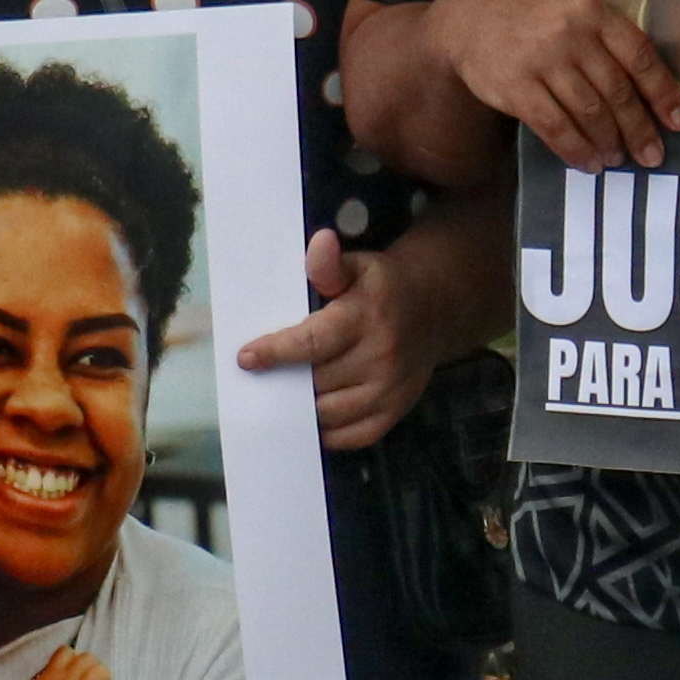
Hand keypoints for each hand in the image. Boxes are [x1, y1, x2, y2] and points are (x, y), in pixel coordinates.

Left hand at [237, 230, 442, 449]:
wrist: (433, 307)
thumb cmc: (381, 287)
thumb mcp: (357, 266)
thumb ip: (329, 265)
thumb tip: (319, 243)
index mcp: (366, 316)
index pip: (313, 342)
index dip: (276, 352)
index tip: (246, 358)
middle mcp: (381, 355)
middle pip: (317, 381)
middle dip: (285, 382)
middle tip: (262, 378)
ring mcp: (391, 388)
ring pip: (331, 413)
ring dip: (303, 409)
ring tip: (283, 396)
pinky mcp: (396, 410)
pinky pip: (354, 435)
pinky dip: (329, 432)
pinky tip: (311, 417)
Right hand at [434, 0, 679, 169]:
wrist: (469, 16)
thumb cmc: (533, 15)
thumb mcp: (573, 8)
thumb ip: (607, 39)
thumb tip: (651, 92)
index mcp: (592, 11)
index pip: (640, 56)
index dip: (663, 93)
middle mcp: (570, 34)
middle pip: (617, 92)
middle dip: (639, 129)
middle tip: (652, 155)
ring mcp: (541, 61)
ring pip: (589, 113)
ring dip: (609, 143)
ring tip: (618, 159)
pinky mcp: (516, 88)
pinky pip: (555, 127)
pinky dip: (576, 150)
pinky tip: (589, 163)